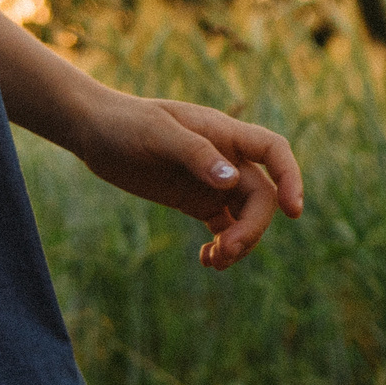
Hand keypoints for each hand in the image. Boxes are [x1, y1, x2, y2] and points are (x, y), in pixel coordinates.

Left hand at [69, 94, 302, 268]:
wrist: (93, 131)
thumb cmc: (124, 122)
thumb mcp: (156, 133)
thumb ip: (194, 153)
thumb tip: (231, 180)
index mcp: (222, 132)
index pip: (273, 151)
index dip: (291, 178)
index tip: (292, 211)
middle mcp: (224, 158)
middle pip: (261, 196)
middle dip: (253, 228)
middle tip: (228, 251)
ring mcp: (210, 181)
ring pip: (245, 217)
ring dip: (240, 243)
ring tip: (215, 261)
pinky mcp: (195, 200)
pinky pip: (224, 227)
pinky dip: (223, 246)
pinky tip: (207, 260)